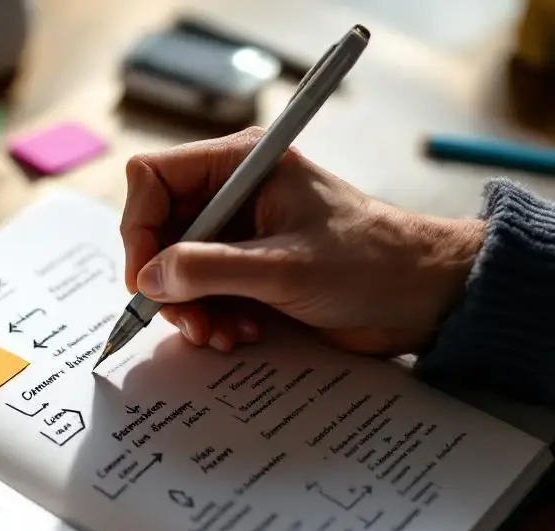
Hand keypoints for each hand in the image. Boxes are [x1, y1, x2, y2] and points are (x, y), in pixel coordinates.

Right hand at [121, 127, 484, 355]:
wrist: (422, 297)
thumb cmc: (369, 264)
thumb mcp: (282, 268)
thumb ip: (208, 269)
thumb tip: (149, 279)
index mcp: (240, 165)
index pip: (154, 178)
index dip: (139, 228)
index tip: (145, 280)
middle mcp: (233, 193)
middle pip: (159, 230)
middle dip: (167, 282)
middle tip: (187, 320)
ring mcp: (240, 233)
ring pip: (177, 268)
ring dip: (190, 308)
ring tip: (220, 334)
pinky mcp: (249, 268)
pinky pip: (203, 292)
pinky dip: (211, 318)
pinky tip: (240, 334)